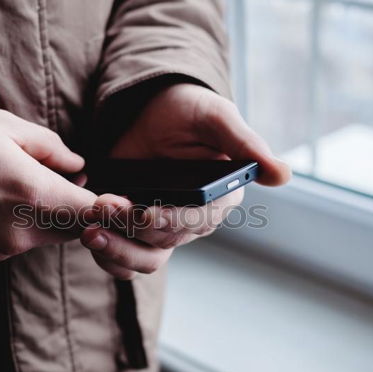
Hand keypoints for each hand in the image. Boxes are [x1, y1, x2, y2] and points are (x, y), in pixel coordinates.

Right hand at [0, 109, 95, 262]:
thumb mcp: (5, 127)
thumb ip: (51, 148)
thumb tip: (78, 166)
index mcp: (33, 193)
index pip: (92, 211)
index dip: (105, 205)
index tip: (104, 194)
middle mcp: (21, 231)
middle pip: (72, 229)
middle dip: (73, 209)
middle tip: (56, 181)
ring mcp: (0, 249)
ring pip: (43, 238)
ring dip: (42, 218)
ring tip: (11, 186)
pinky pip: (13, 245)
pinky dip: (14, 228)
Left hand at [80, 83, 290, 278]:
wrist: (150, 114)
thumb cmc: (188, 111)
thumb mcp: (215, 116)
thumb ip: (244, 143)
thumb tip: (283, 176)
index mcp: (219, 198)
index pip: (197, 221)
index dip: (168, 221)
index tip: (141, 213)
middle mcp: (193, 221)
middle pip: (164, 243)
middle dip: (129, 230)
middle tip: (99, 208)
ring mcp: (163, 230)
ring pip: (143, 261)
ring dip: (115, 250)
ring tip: (90, 230)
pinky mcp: (135, 231)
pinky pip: (123, 260)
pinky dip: (106, 256)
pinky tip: (89, 236)